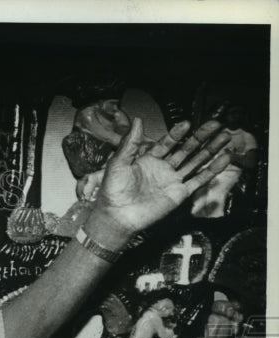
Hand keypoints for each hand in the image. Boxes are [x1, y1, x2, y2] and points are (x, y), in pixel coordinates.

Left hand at [86, 118, 230, 249]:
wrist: (117, 216)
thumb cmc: (113, 192)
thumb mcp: (118, 163)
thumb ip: (130, 143)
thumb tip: (137, 121)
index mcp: (148, 160)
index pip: (167, 142)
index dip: (177, 133)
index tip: (187, 123)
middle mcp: (162, 169)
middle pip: (186, 149)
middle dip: (201, 137)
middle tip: (215, 124)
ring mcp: (172, 181)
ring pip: (196, 162)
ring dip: (210, 150)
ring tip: (225, 137)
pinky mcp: (179, 194)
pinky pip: (199, 180)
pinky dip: (212, 170)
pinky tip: (224, 158)